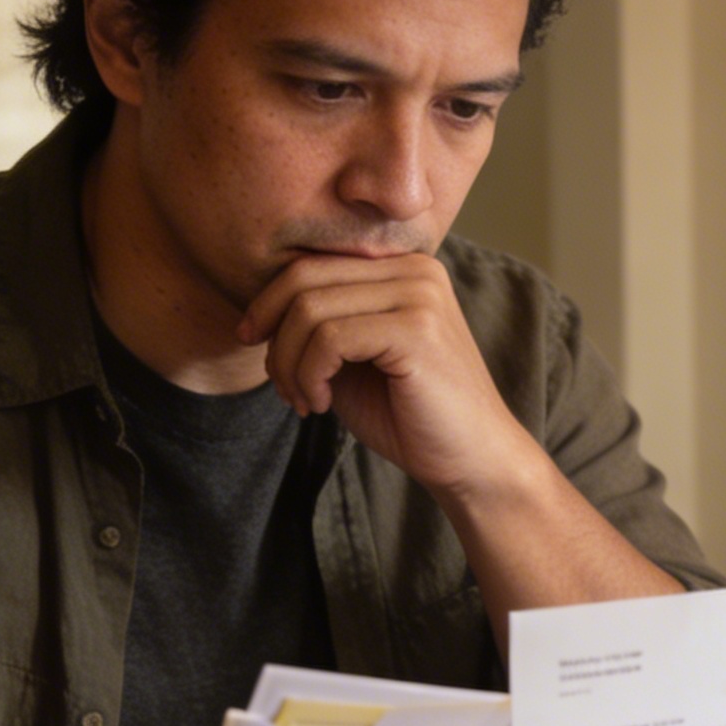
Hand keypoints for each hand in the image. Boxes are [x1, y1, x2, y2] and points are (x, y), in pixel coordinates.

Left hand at [239, 252, 538, 499]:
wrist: (471, 461)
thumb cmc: (410, 415)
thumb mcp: (353, 359)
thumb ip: (320, 325)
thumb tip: (257, 311)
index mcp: (402, 268)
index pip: (311, 263)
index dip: (268, 303)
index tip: (253, 344)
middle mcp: (415, 270)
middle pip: (304, 278)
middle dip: (274, 336)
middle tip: (279, 384)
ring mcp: (419, 295)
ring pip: (310, 309)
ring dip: (289, 364)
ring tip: (303, 400)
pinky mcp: (417, 329)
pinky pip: (330, 338)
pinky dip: (309, 375)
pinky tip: (321, 403)